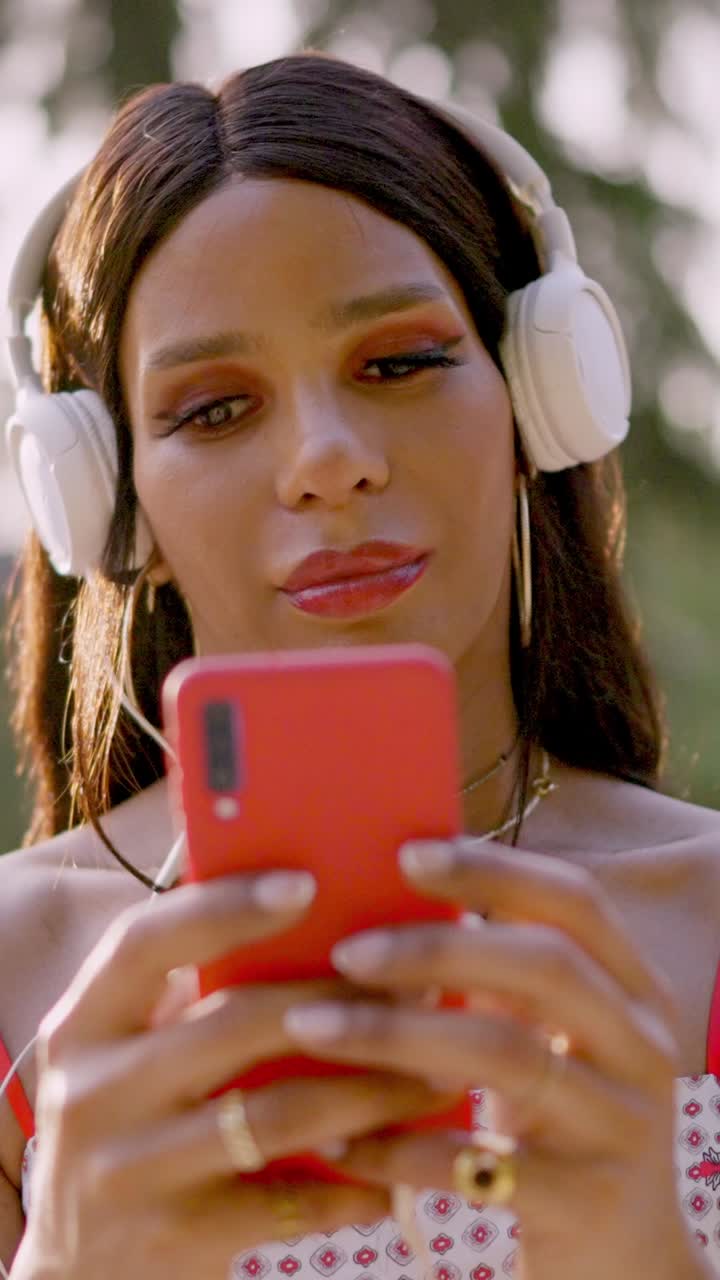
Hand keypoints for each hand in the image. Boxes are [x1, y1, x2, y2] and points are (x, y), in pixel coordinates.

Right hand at [12, 870, 444, 1279]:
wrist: (79, 1275)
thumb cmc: (132, 1126)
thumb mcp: (133, 1055)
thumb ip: (194, 996)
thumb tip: (318, 915)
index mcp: (82, 1024)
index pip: (146, 941)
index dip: (225, 906)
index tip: (308, 883)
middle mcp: (89, 1092)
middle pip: (234, 1024)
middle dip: (341, 1003)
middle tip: (420, 991)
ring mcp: (124, 1171)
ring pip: (276, 1114)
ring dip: (370, 1091)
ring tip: (435, 1077)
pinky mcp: (168, 1239)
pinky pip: (285, 1202)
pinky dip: (350, 1183)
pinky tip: (393, 1172)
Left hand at [283, 838, 707, 1279]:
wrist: (626, 1267)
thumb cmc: (558, 1126)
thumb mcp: (547, 1039)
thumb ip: (495, 976)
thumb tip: (383, 894)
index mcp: (632, 989)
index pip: (573, 899)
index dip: (492, 869)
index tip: (405, 854)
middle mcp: (643, 1047)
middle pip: (544, 965)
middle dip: (437, 947)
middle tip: (345, 951)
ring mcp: (624, 1125)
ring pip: (508, 1055)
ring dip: (397, 1035)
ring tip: (312, 1026)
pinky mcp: (590, 1202)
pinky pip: (479, 1160)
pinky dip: (398, 1146)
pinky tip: (338, 1138)